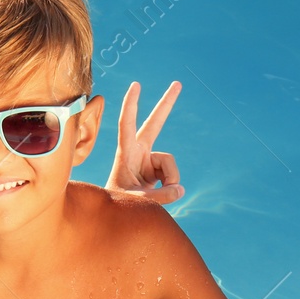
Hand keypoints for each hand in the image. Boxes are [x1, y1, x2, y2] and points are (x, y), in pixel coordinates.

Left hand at [106, 80, 183, 203]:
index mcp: (126, 153)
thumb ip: (159, 197)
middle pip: (154, 124)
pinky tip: (163, 192)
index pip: (127, 125)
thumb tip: (180, 189)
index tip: (136, 85)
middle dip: (166, 104)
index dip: (131, 105)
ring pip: (170, 165)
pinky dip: (171, 186)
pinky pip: (173, 175)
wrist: (119, 214)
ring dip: (170, 181)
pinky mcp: (157, 169)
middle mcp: (138, 152)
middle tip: (177, 83)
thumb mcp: (137, 203)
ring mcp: (148, 160)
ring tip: (159, 194)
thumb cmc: (120, 205)